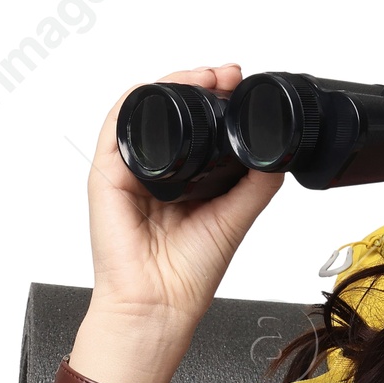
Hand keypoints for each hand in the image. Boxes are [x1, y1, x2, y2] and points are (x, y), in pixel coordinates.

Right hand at [82, 64, 284, 382]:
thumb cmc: (188, 276)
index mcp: (186, 182)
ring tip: (205, 77)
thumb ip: (255, 185)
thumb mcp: (234, 219)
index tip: (241, 87)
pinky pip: (116, 126)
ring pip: (146, 110)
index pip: (199, 128)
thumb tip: (277, 153)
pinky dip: (138, 101)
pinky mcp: (107, 175)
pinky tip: (162, 90)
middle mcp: (157, 172)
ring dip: (174, 83)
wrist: (159, 306)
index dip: (219, 103)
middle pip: (172, 112)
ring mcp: (130, 171)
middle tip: (228, 76)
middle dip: (200, 84)